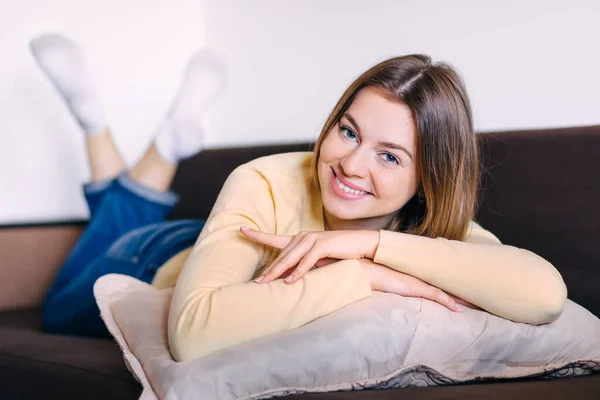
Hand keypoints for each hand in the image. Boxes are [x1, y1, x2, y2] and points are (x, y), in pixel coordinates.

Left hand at [240, 228, 379, 283]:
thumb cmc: (340, 255)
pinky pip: (307, 261)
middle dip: (268, 270)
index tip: (241, 231)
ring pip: (290, 258)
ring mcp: (312, 239)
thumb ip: (302, 266)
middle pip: (281, 256)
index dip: (257, 235)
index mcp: (300, 240)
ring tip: (265, 283)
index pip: (274, 238)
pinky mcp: (323, 245)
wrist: (362, 246)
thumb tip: (286, 279)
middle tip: (255, 283)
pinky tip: (289, 281)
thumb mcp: (318, 261)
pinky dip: (298, 272)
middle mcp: (303, 237)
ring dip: (278, 272)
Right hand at [359, 259, 477, 311]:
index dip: (451, 284)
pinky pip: (435, 295)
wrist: (364, 270)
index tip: (464, 287)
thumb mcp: (386, 279)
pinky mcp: (415, 287)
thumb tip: (392, 285)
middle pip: (446, 283)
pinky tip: (458, 309)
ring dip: (461, 297)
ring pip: (445, 289)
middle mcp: (418, 276)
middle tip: (479, 294)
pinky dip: (447, 302)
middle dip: (462, 289)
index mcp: (413, 274)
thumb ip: (392, 281)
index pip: (437, 279)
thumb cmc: (372, 274)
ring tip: (476, 302)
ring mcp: (418, 281)